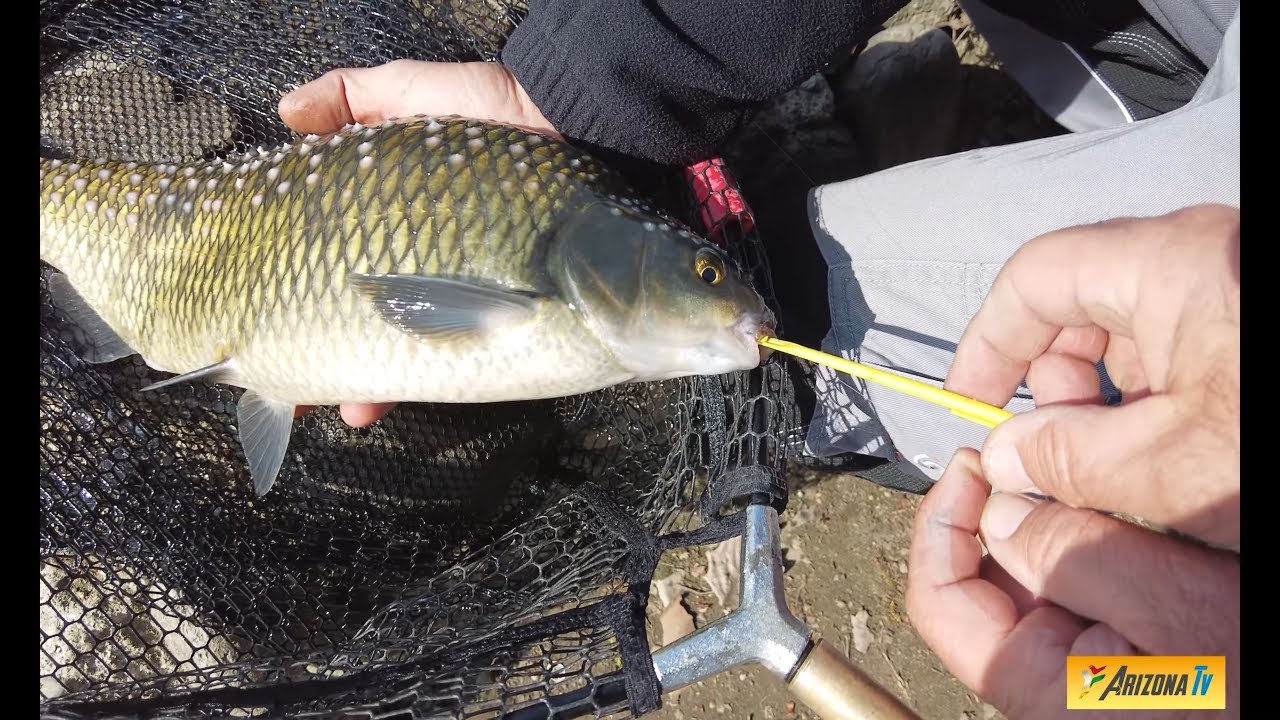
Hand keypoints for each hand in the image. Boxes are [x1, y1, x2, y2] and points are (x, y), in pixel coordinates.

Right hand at [277, 60, 557, 426]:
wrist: (581, 132)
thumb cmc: (498, 113)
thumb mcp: (416, 91)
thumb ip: (354, 98)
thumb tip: (286, 111)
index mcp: (391, 217)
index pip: (330, 264)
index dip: (292, 291)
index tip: (254, 321)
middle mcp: (418, 261)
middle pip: (357, 319)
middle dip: (321, 358)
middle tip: (293, 392)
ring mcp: (457, 292)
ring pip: (394, 350)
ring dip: (358, 385)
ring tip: (335, 407)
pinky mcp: (499, 314)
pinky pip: (447, 361)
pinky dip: (407, 385)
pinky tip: (373, 403)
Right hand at [906, 205, 1239, 717]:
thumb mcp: (1175, 468)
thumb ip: (1068, 459)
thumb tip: (1006, 455)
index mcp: (1172, 265)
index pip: (1036, 278)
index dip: (989, 342)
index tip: (972, 403)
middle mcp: (1201, 257)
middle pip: (1082, 303)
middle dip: (1058, 385)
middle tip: (1058, 458)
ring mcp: (1233, 285)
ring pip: (1131, 333)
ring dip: (1108, 404)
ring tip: (1126, 473)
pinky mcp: (1253, 320)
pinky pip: (1179, 348)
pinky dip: (1157, 403)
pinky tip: (1174, 460)